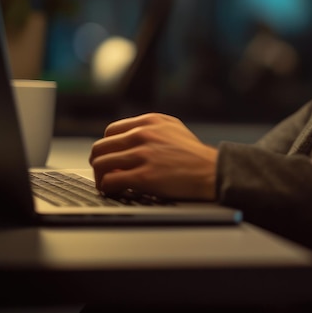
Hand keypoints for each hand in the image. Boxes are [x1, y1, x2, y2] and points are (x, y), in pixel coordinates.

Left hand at [89, 113, 217, 200]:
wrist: (212, 171)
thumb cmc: (194, 155)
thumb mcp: (173, 129)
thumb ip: (151, 128)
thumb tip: (127, 139)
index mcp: (150, 121)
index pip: (110, 131)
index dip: (108, 146)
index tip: (111, 157)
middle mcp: (144, 134)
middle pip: (101, 147)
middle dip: (99, 162)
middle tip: (105, 173)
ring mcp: (143, 154)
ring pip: (101, 164)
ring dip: (101, 177)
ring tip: (108, 184)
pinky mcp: (144, 176)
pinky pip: (110, 181)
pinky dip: (107, 188)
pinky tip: (115, 191)